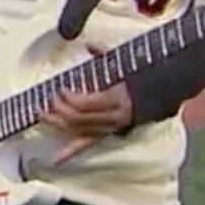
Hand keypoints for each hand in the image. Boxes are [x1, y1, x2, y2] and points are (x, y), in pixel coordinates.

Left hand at [41, 46, 134, 163]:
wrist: (164, 91)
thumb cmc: (142, 75)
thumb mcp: (124, 63)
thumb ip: (104, 54)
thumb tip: (89, 44)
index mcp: (117, 99)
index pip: (86, 104)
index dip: (69, 99)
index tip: (59, 89)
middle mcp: (113, 117)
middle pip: (78, 119)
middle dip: (59, 111)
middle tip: (46, 101)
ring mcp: (109, 127)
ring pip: (77, 131)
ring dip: (56, 124)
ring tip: (40, 116)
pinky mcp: (106, 133)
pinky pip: (87, 144)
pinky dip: (70, 152)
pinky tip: (55, 160)